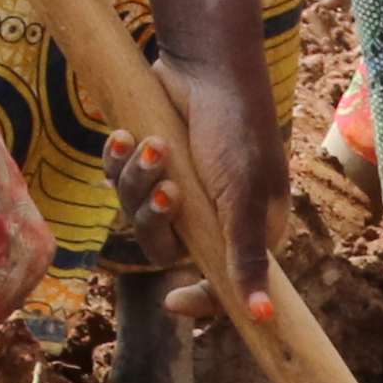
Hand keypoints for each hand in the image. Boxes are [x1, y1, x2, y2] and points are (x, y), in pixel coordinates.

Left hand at [108, 45, 285, 326]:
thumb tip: (264, 318)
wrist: (205, 64)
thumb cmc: (235, 129)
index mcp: (247, 228)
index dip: (200, 300)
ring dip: (136, 180)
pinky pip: (119, 180)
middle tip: (165, 188)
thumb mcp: (243, 196)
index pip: (223, 286)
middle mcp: (212, 213)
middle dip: (155, 217)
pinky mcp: (150, 161)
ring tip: (149, 143)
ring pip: (136, 212)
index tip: (171, 301)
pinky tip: (123, 136)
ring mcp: (179, 186)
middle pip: (165, 247)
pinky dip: (118, 161)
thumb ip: (246, 256)